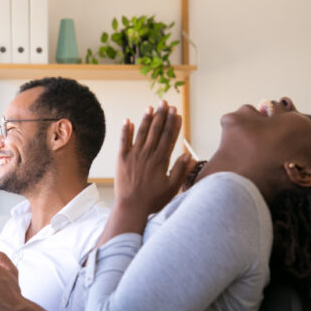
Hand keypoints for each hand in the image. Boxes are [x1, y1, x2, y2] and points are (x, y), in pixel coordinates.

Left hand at [103, 102, 193, 241]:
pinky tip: (127, 120)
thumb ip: (180, 170)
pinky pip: (123, 141)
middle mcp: (147, 154)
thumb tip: (188, 155)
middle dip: (161, 116)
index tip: (176, 112)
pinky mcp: (121, 159)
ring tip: (151, 107)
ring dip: (146, 119)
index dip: (173, 123)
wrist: (131, 207)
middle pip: (156, 131)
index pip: (169, 137)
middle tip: (164, 103)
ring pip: (141, 133)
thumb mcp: (172, 187)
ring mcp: (133, 155)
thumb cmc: (153, 200)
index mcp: (161, 160)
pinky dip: (125, 130)